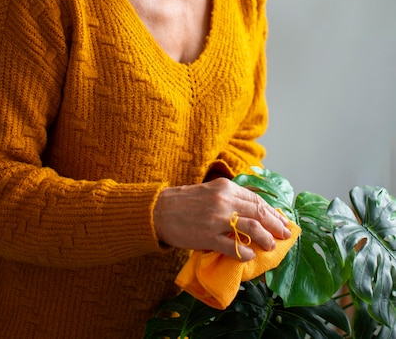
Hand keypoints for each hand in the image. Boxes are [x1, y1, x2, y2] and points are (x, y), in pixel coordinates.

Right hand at [153, 178, 291, 260]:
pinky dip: (245, 252)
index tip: (282, 220)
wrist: (159, 210)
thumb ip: (231, 198)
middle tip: (285, 235)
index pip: (257, 200)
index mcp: (226, 188)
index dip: (272, 212)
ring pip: (251, 229)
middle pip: (258, 213)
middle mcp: (224, 201)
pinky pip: (233, 247)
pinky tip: (250, 256)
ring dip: (265, 239)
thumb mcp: (211, 191)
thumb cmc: (185, 201)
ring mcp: (216, 219)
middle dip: (276, 225)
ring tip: (271, 246)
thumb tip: (254, 211)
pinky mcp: (207, 237)